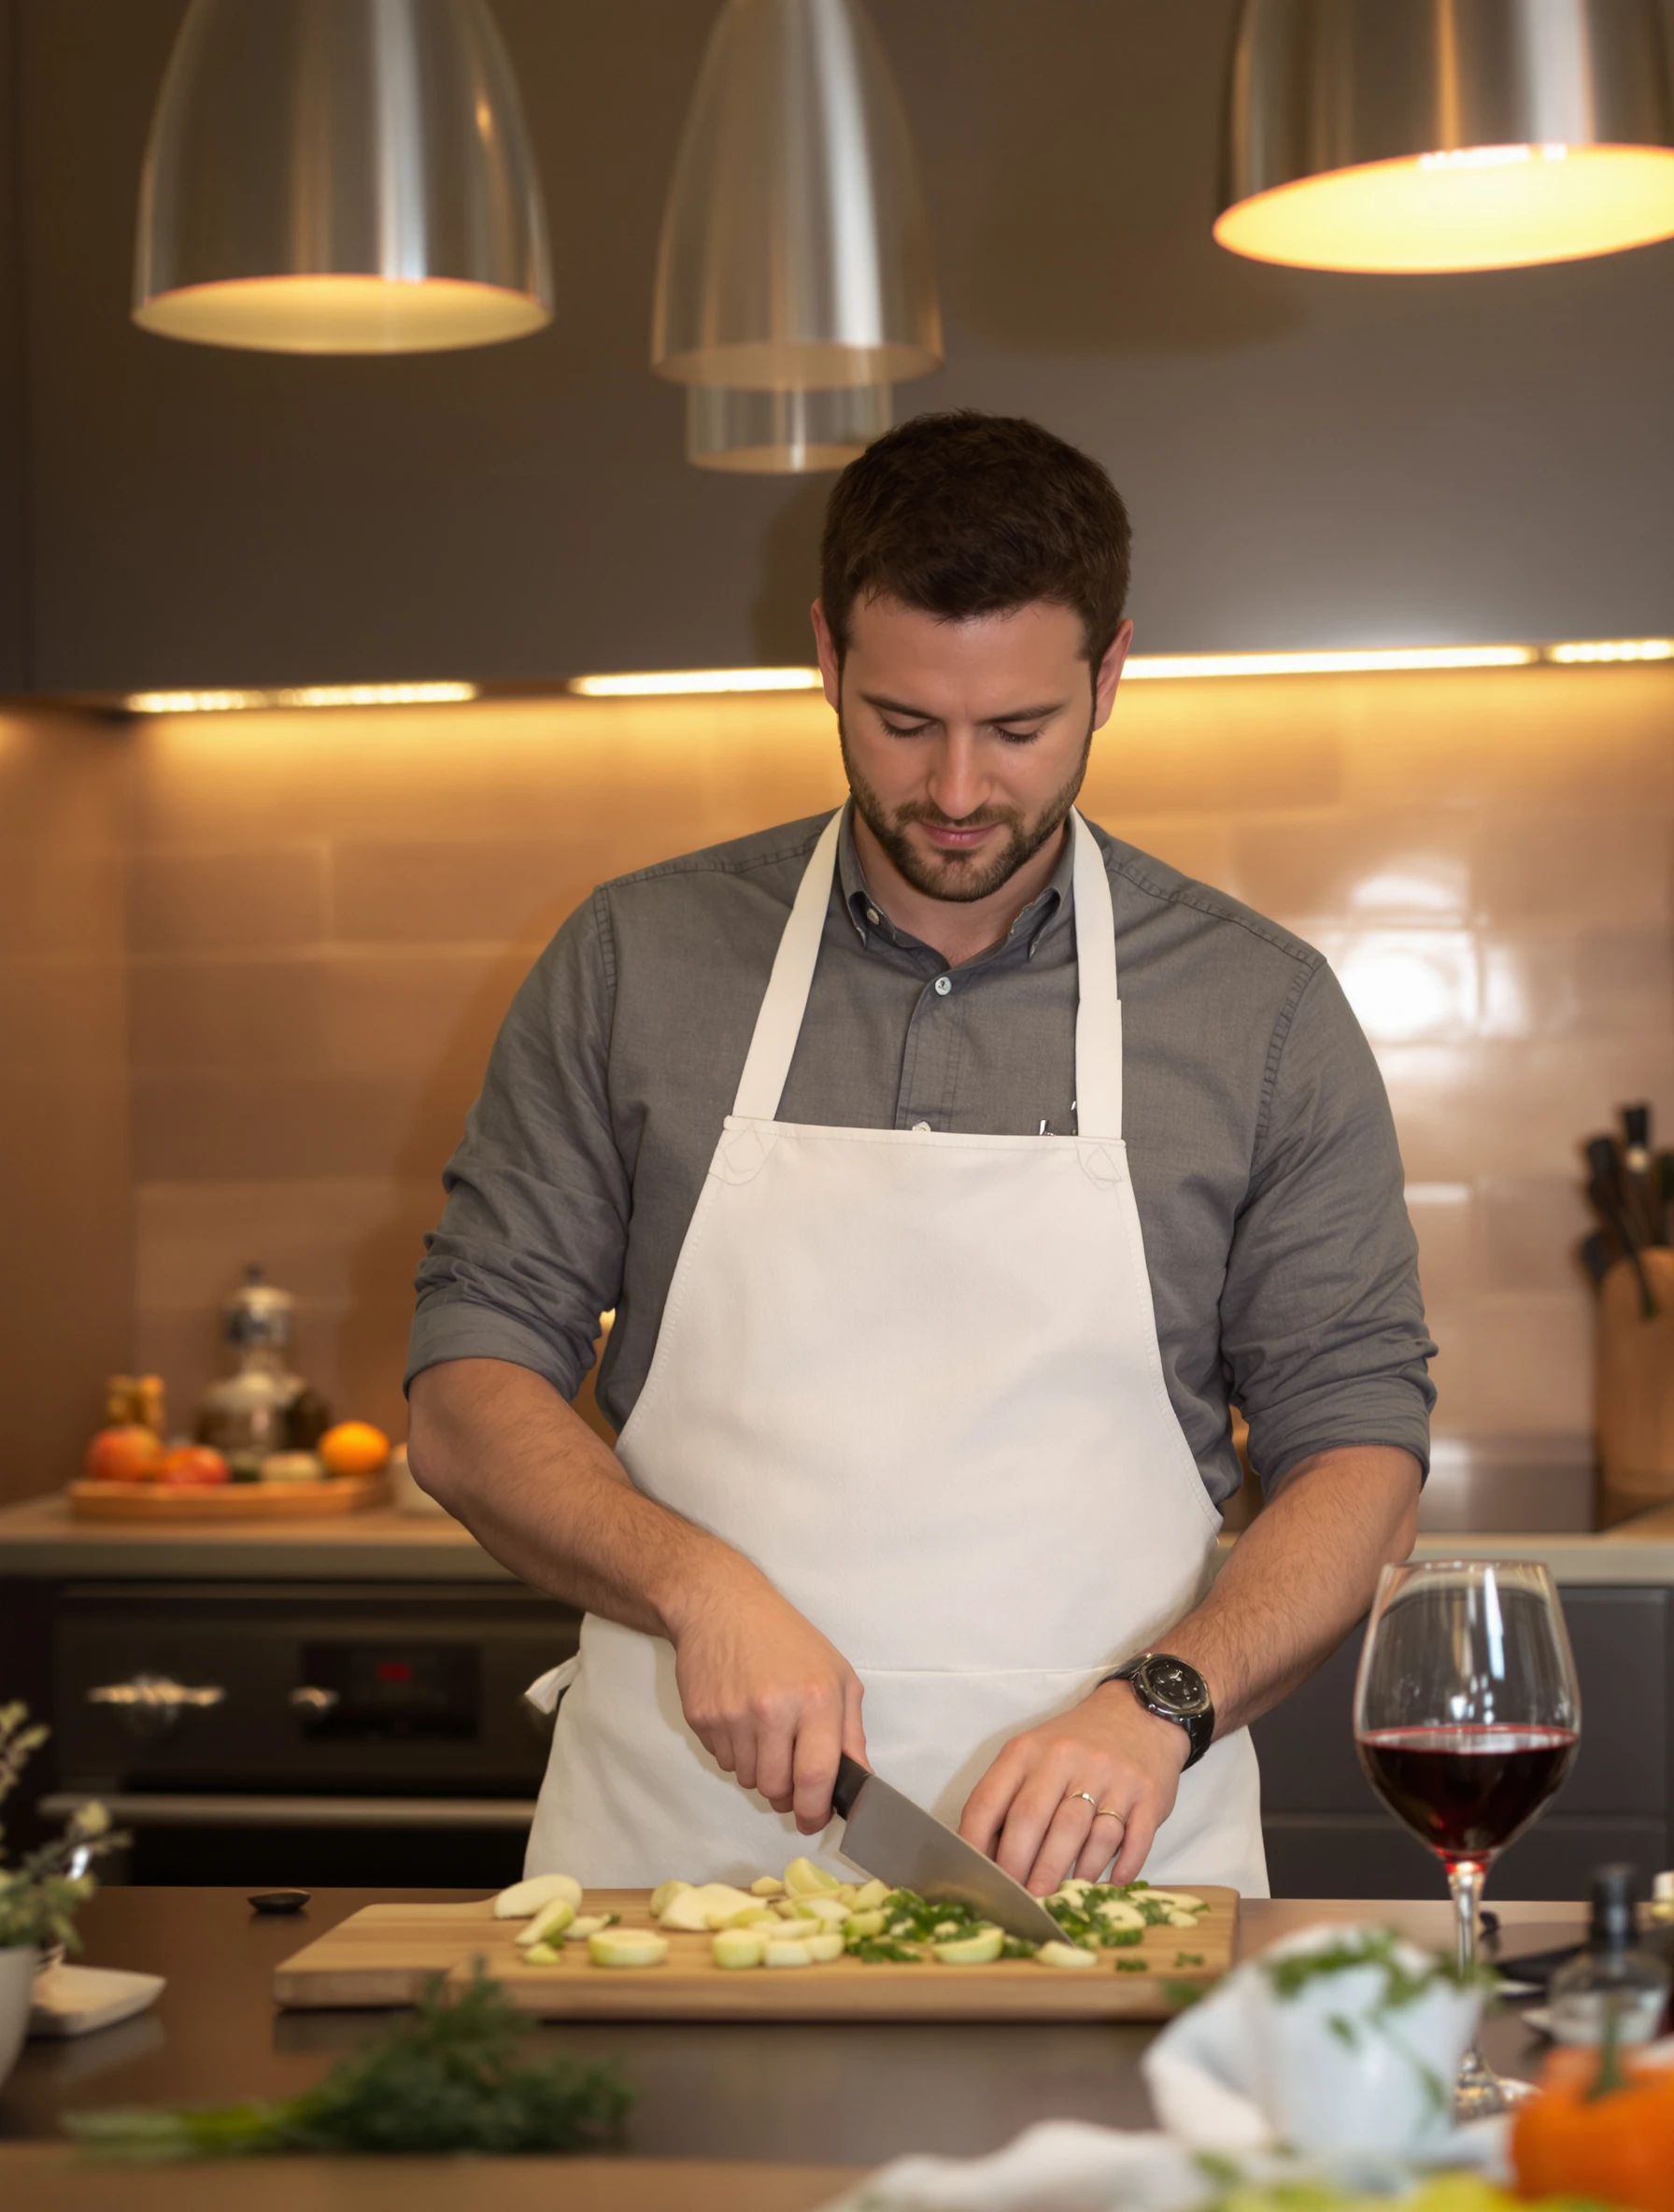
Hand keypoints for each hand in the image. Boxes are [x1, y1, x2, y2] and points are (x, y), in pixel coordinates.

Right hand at [669, 1559, 866, 1832]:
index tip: (813, 1821)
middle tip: (789, 1774)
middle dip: (786, 1794)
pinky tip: (739, 1717)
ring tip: (763, 1731)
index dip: (816, 1811)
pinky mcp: (701, 1718)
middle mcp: (772, 1709)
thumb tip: (859, 1784)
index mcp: (815, 1698)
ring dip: (760, 1770)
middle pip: (777, 1789)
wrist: (720, 1606)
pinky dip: (735, 1752)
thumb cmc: (786, 1640)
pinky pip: (723, 1762)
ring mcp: (732, 1715)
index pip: (817, 1775)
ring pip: (748, 1780)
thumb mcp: (836, 1674)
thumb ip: (851, 1733)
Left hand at [958, 1681, 1191, 1894]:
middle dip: (1021, 1868)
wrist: (1138, 1714)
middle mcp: (1067, 1758)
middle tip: (1019, 1900)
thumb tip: (984, 1857)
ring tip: (1057, 1897)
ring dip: (1069, 1874)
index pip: (990, 1800)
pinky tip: (1108, 1884)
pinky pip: (1133, 1840)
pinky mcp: (1148, 1795)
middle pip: (1034, 1820)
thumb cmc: (1074, 1746)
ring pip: (1084, 1835)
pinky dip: (1120, 1868)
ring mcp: (1111, 1776)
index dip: (977, 1843)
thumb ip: (1006, 1798)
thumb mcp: (1032, 1755)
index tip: (977, 1877)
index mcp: (1028, 1751)